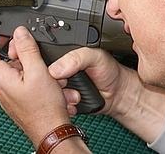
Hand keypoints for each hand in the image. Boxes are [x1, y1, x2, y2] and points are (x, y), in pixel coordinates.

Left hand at [0, 27, 70, 144]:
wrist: (51, 130)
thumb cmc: (44, 108)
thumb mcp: (38, 72)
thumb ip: (27, 50)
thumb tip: (19, 33)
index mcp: (0, 78)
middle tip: (10, 37)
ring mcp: (6, 93)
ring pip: (4, 69)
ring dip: (15, 58)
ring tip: (31, 55)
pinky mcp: (15, 97)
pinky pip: (13, 78)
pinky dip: (22, 69)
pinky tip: (37, 70)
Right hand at [50, 48, 164, 143]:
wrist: (118, 93)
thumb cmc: (109, 71)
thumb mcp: (95, 56)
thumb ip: (77, 57)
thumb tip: (56, 69)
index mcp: (64, 57)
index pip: (45, 62)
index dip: (48, 70)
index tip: (58, 75)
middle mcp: (61, 71)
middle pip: (45, 81)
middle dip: (57, 86)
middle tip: (69, 85)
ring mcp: (63, 88)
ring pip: (50, 96)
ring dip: (62, 99)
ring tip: (76, 95)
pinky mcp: (66, 102)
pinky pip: (58, 107)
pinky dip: (65, 108)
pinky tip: (74, 104)